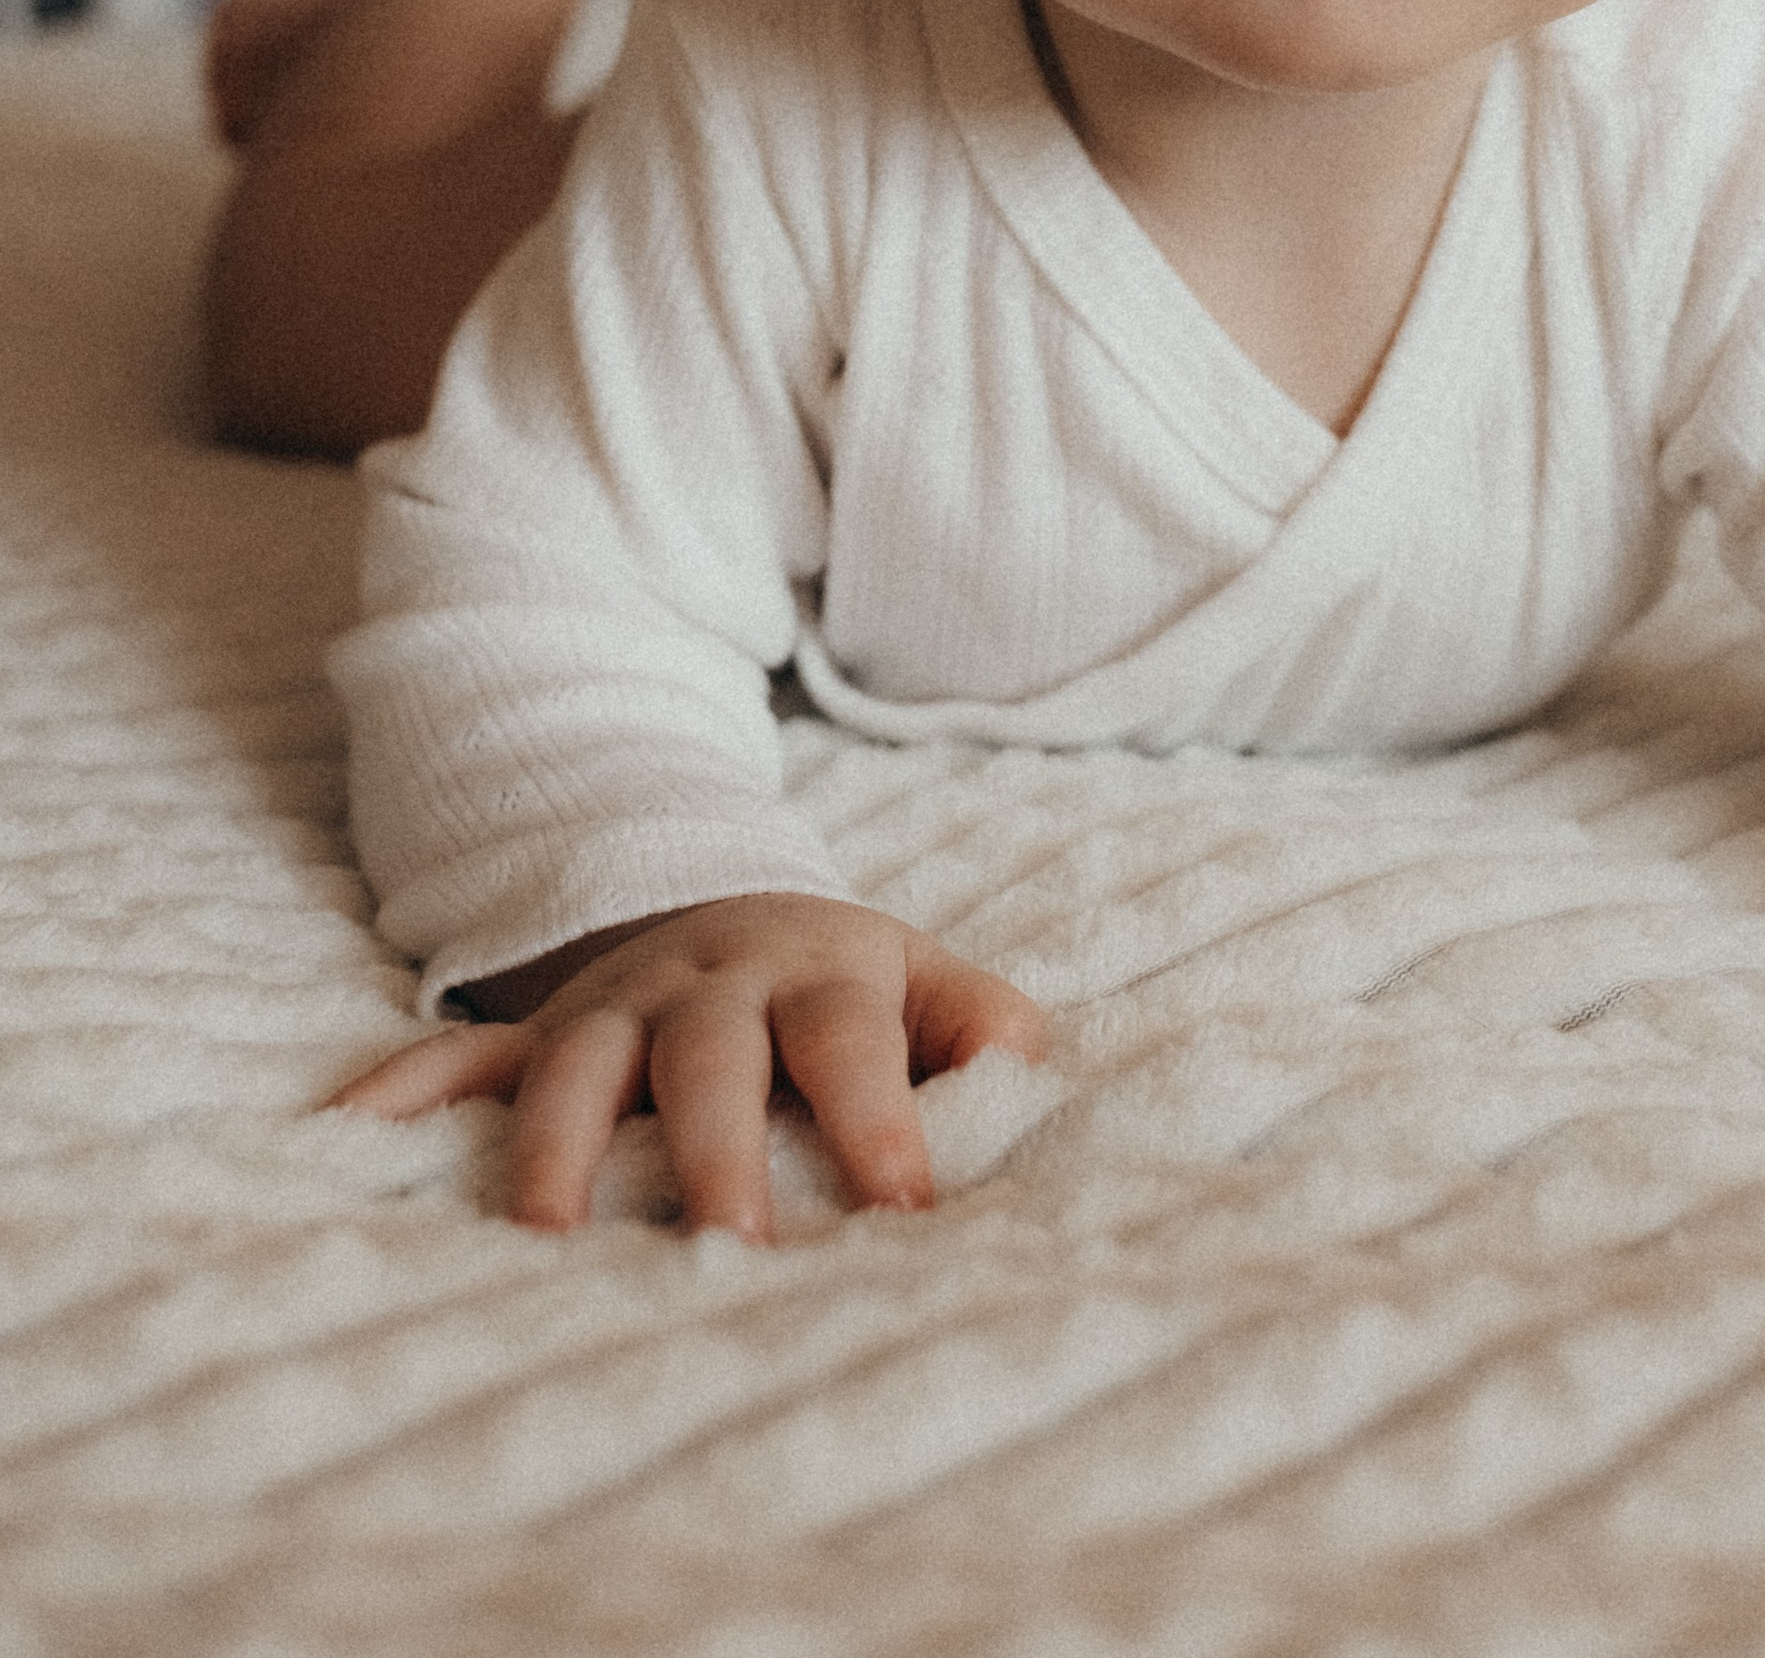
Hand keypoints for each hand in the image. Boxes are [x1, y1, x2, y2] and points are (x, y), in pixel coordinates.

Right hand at [328, 891, 1046, 1238]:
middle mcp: (710, 985)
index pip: (853, 1042)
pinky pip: (463, 1053)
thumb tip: (1026, 1060)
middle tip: (729, 1240)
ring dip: (554, 1139)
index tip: (905, 1203)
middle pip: (708, 1056)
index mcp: (820, 974)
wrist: (746, 912)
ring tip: (539, 1231)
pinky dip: (404, 1087)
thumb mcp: (932, 984)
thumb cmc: (855, 989)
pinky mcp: (544, 1030)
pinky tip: (351, 1131)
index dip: (880, 1117)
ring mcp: (616, 1005)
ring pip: (575, 1062)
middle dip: (714, 1146)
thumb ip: (986, 1024)